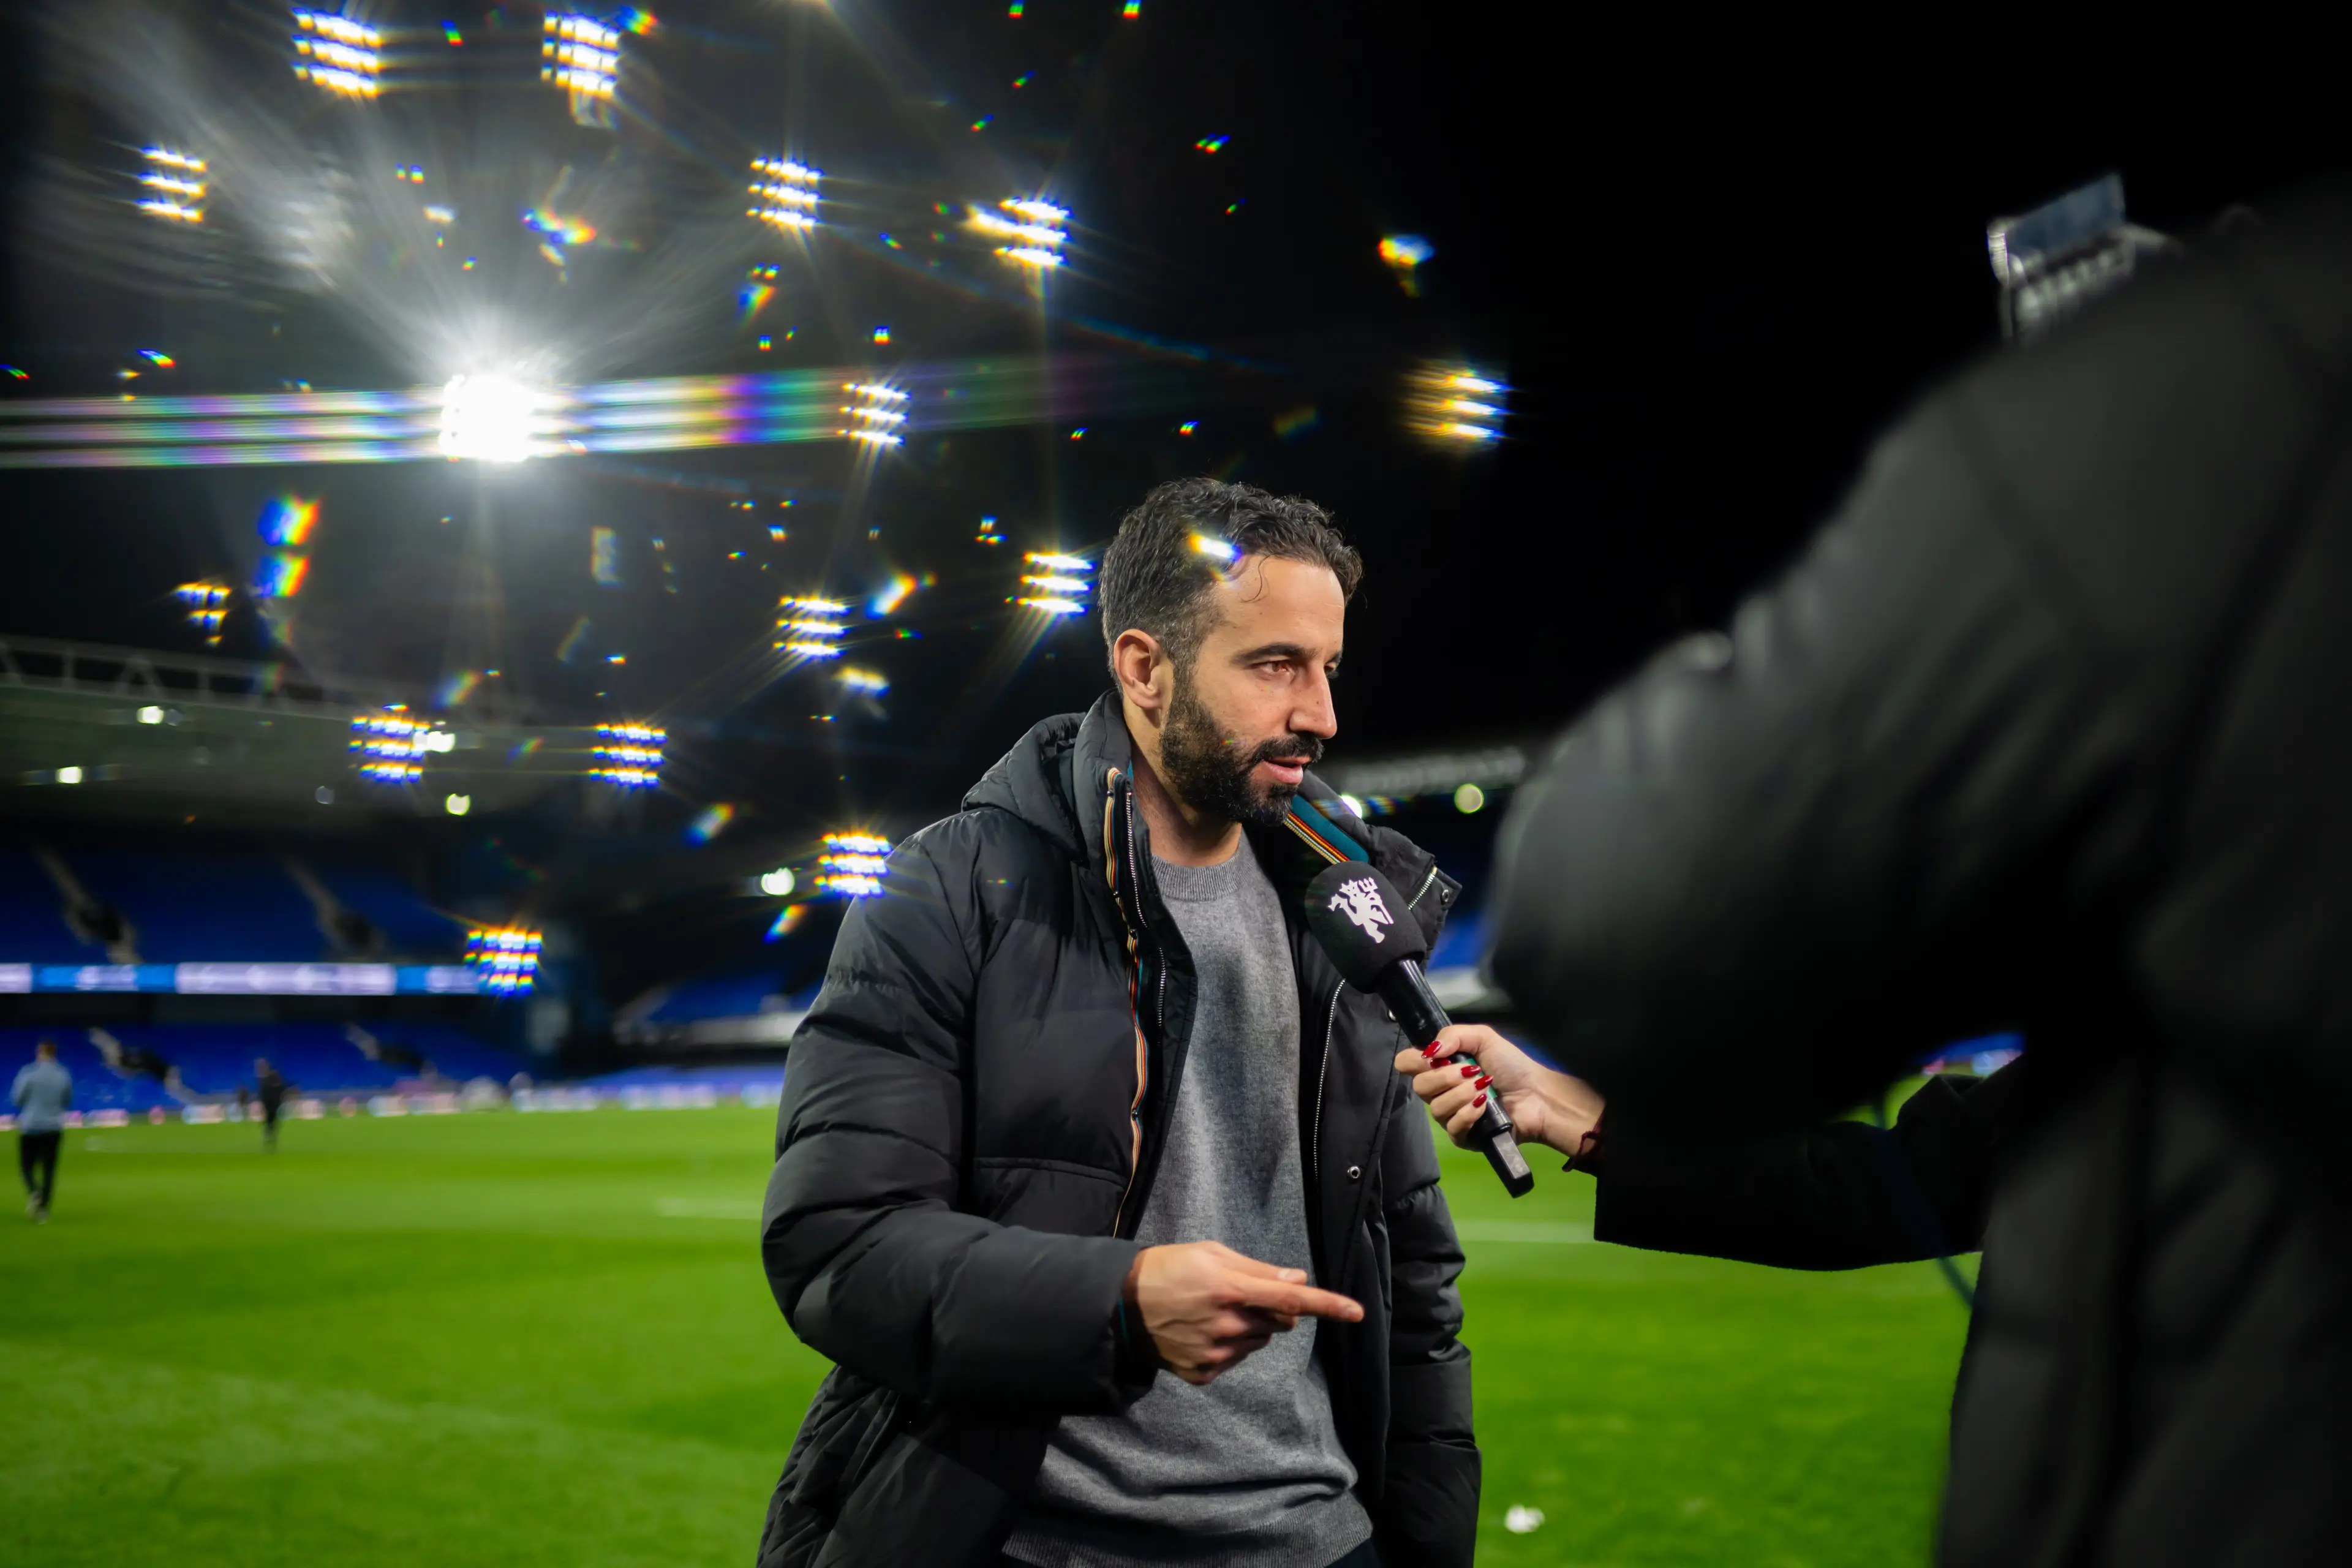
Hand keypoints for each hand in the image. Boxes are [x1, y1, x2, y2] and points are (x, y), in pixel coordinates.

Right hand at [1124, 1240, 1362, 1385]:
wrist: (1121, 1306)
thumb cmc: (1169, 1268)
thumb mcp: (1211, 1253)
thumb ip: (1257, 1269)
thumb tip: (1298, 1281)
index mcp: (1230, 1289)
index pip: (1292, 1301)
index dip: (1327, 1305)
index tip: (1357, 1312)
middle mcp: (1226, 1325)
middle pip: (1280, 1323)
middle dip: (1274, 1310)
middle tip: (1242, 1295)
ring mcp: (1215, 1353)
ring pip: (1259, 1342)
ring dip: (1251, 1328)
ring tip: (1214, 1312)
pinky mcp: (1204, 1374)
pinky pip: (1237, 1359)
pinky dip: (1229, 1346)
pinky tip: (1202, 1332)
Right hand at [1393, 1023, 1603, 1157]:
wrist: (1537, 1094)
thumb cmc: (1511, 1065)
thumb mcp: (1484, 1038)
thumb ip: (1452, 1035)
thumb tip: (1429, 1052)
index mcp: (1441, 1067)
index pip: (1406, 1064)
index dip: (1413, 1061)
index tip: (1433, 1058)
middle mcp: (1441, 1091)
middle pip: (1419, 1087)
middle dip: (1444, 1077)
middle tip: (1471, 1071)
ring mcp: (1451, 1115)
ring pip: (1436, 1108)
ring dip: (1462, 1094)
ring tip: (1484, 1088)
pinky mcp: (1464, 1137)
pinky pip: (1452, 1128)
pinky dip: (1468, 1114)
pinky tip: (1484, 1107)